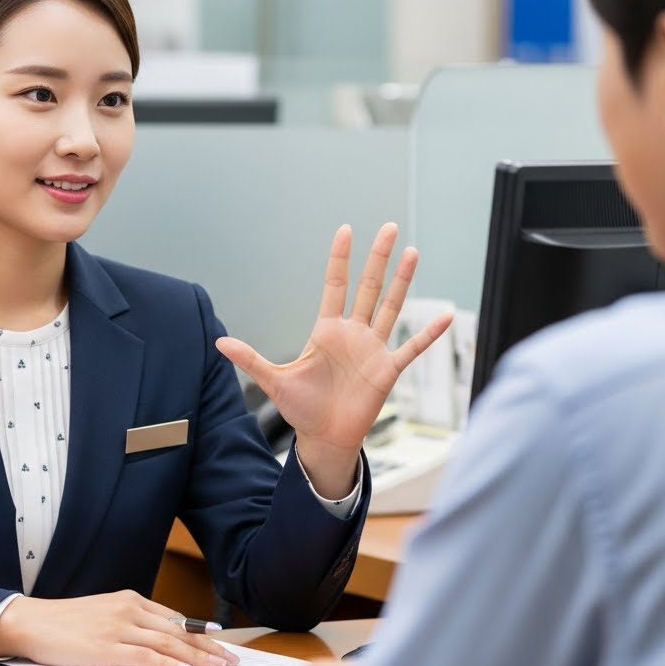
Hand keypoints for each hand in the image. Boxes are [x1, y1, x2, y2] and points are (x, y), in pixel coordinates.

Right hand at [0, 590, 239, 665]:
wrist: (32, 622)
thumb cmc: (64, 622)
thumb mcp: (104, 613)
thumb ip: (131, 622)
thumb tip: (159, 639)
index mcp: (130, 600)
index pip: (174, 619)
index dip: (200, 633)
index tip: (220, 643)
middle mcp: (129, 609)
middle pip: (178, 632)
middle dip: (208, 647)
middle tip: (230, 660)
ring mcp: (119, 628)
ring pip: (168, 644)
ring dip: (197, 658)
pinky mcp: (107, 647)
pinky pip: (145, 657)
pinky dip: (168, 665)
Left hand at [216, 224, 452, 496]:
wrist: (324, 438)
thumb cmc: (301, 409)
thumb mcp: (274, 380)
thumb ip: (250, 358)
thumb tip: (219, 342)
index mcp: (326, 330)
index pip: (335, 285)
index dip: (340, 258)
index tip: (345, 229)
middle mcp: (353, 333)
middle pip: (368, 287)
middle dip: (378, 257)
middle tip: (388, 227)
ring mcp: (373, 349)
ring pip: (390, 307)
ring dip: (402, 282)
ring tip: (413, 253)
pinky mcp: (387, 370)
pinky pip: (412, 348)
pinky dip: (428, 334)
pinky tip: (445, 317)